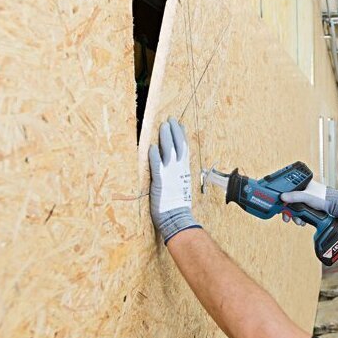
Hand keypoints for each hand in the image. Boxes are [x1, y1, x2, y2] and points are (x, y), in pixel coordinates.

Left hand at [149, 118, 200, 242]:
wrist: (177, 218)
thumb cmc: (178, 205)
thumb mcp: (181, 186)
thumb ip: (178, 175)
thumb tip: (177, 168)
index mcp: (184, 170)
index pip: (185, 149)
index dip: (182, 136)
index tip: (180, 125)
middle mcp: (179, 170)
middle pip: (178, 146)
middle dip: (174, 131)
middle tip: (170, 119)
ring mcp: (170, 175)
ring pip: (169, 152)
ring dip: (166, 138)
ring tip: (163, 126)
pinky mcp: (160, 181)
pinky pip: (157, 166)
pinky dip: (155, 156)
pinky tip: (152, 147)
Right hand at [280, 179, 337, 225]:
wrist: (336, 207)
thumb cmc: (324, 197)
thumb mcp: (306, 196)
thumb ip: (294, 196)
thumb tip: (282, 197)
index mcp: (302, 184)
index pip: (288, 189)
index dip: (282, 198)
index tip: (279, 205)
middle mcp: (303, 191)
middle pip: (290, 201)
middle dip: (288, 211)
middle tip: (286, 217)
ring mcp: (306, 200)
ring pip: (295, 208)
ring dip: (295, 216)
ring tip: (298, 221)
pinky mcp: (308, 207)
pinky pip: (300, 213)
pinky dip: (300, 218)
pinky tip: (302, 221)